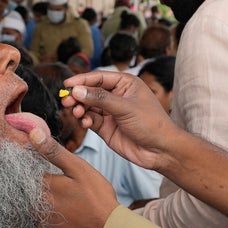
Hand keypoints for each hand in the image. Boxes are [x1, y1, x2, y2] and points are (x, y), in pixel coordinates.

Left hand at [26, 125, 120, 227]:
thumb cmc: (96, 197)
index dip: (29, 164)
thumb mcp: (78, 168)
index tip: (38, 164)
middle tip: (56, 181)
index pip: (23, 170)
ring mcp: (38, 220)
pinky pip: (36, 216)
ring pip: (29, 202)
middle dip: (33, 181)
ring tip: (60, 194)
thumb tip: (32, 133)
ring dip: (37, 196)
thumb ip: (53, 151)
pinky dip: (43, 210)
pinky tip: (60, 207)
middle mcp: (34, 204)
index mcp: (40, 185)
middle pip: (24, 188)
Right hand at [62, 72, 179, 171]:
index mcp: (125, 84)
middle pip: (90, 91)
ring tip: (76, 113)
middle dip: (78, 96)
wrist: (160, 150)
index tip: (67, 84)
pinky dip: (84, 120)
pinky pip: (90, 120)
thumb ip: (100, 98)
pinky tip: (84, 122)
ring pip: (88, 106)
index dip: (82, 80)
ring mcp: (111, 112)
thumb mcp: (125, 107)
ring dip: (79, 108)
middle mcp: (117, 96)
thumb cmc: (151, 124)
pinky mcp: (106, 127)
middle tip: (66, 100)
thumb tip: (78, 90)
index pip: (99, 77)